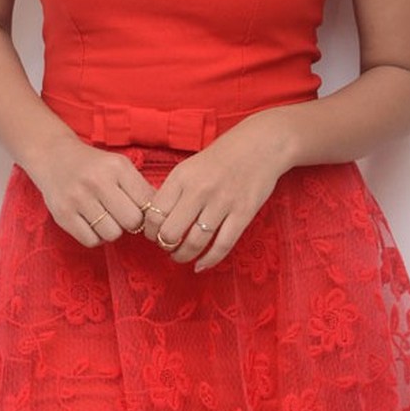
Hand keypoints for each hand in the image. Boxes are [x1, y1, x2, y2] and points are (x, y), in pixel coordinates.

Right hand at [27, 134, 157, 247]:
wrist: (53, 157)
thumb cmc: (94, 166)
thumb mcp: (119, 166)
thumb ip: (140, 188)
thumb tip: (164, 216)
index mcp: (117, 167)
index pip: (147, 202)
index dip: (149, 212)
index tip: (142, 212)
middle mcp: (97, 181)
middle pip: (132, 221)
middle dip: (131, 223)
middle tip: (123, 216)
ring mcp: (78, 198)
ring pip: (112, 234)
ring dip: (112, 231)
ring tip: (106, 218)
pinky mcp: (62, 214)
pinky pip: (91, 241)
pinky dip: (95, 237)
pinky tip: (92, 223)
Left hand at [142, 114, 290, 272]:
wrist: (260, 145)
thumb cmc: (221, 157)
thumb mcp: (190, 166)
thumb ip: (174, 191)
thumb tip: (155, 220)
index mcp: (182, 177)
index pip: (154, 214)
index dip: (149, 231)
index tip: (153, 235)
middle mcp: (200, 190)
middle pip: (171, 232)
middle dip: (164, 246)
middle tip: (166, 247)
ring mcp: (223, 202)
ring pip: (195, 242)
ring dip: (183, 256)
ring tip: (180, 257)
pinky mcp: (243, 213)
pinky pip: (222, 245)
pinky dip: (209, 260)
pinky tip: (201, 265)